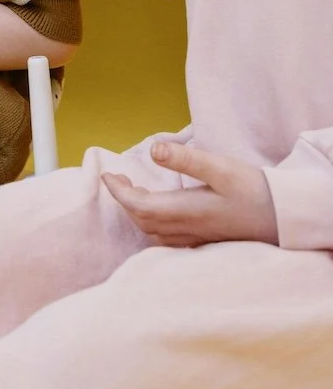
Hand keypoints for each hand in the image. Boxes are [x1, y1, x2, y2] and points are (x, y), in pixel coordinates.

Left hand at [103, 141, 277, 245]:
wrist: (282, 217)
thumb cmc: (253, 190)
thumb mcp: (219, 167)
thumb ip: (185, 159)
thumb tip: (153, 150)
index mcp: (185, 211)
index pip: (138, 206)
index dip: (118, 192)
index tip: (106, 175)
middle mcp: (187, 228)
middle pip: (142, 220)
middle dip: (124, 201)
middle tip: (116, 178)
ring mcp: (196, 236)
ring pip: (154, 231)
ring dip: (138, 212)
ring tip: (133, 189)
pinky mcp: (205, 238)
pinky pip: (168, 237)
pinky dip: (154, 222)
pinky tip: (159, 209)